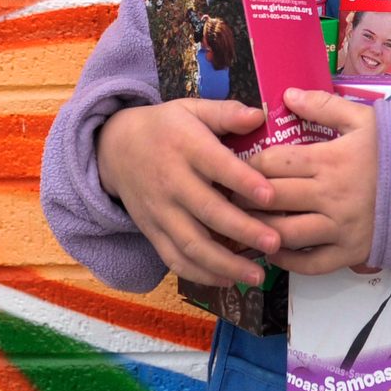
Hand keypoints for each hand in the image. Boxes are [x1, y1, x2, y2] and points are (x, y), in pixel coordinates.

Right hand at [94, 99, 278, 285]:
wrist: (115, 148)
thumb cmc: (166, 127)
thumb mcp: (191, 109)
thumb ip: (226, 113)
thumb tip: (261, 114)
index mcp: (186, 146)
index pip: (217, 166)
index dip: (243, 181)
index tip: (271, 196)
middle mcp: (171, 181)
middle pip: (208, 211)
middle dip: (243, 230)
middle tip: (275, 243)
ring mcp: (160, 211)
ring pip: (192, 244)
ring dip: (225, 263)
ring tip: (257, 275)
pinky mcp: (151, 231)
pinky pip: (174, 259)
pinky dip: (200, 275)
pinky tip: (228, 281)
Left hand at [247, 89, 379, 274]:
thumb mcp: (364, 118)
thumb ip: (323, 105)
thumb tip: (286, 94)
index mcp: (330, 160)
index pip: (272, 163)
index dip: (247, 164)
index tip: (233, 165)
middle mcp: (329, 196)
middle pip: (271, 198)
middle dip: (241, 197)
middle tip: (224, 196)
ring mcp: (339, 228)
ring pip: (284, 233)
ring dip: (257, 230)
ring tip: (240, 224)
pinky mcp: (350, 253)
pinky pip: (310, 264)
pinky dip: (286, 261)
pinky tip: (273, 251)